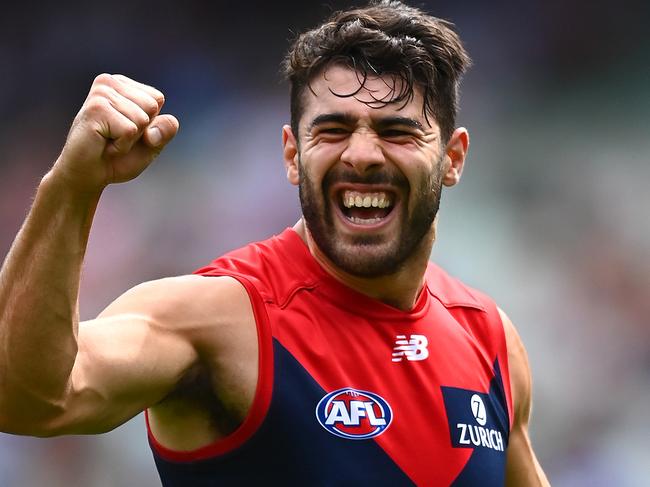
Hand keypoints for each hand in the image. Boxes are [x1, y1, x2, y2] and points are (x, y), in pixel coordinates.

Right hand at [51, 74, 178, 192]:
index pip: (157, 99)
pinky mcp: (96, 109)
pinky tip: (104, 144)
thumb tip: (167, 121)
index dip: (149, 124)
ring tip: (109, 141)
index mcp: (123, 85)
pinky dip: (122, 145)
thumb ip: (166, 130)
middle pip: (151, 106)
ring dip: (129, 140)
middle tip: (116, 137)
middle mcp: (109, 83)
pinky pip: (130, 130)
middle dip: (140, 131)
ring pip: (142, 118)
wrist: (89, 175)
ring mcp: (101, 94)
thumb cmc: (118, 158)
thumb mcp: (152, 144)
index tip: (127, 131)